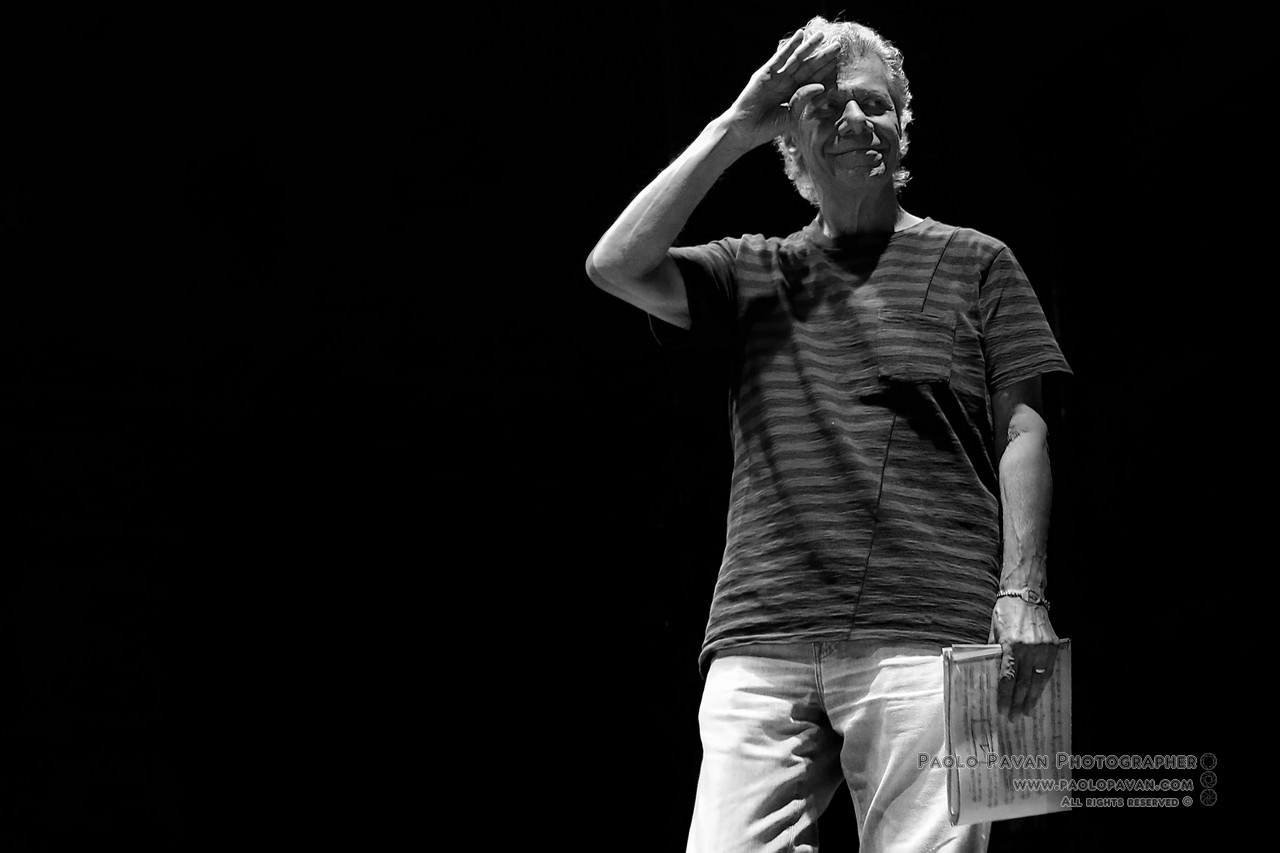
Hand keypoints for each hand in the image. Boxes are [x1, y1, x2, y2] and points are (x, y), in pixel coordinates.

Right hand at [718, 28, 840, 150]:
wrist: (744, 130)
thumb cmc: (766, 128)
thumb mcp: (791, 115)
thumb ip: (804, 100)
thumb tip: (821, 85)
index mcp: (794, 94)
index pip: (813, 79)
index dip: (825, 70)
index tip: (839, 61)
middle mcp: (786, 83)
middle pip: (807, 66)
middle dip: (822, 56)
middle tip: (838, 44)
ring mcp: (776, 77)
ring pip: (796, 59)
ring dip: (809, 47)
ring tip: (821, 35)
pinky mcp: (765, 73)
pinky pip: (780, 57)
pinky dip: (789, 46)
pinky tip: (799, 36)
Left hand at [989, 596, 1058, 719]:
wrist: (1026, 595)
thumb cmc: (1005, 613)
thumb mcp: (993, 633)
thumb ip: (994, 654)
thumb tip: (992, 676)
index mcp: (1010, 646)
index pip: (1007, 678)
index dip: (1004, 696)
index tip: (1002, 710)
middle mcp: (1028, 649)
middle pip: (1023, 683)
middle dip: (1017, 702)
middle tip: (1013, 718)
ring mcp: (1042, 648)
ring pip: (1037, 681)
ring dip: (1032, 698)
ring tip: (1026, 712)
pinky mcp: (1052, 646)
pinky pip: (1047, 670)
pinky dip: (1042, 684)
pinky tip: (1037, 694)